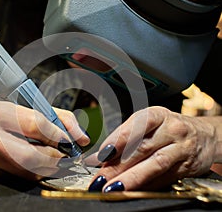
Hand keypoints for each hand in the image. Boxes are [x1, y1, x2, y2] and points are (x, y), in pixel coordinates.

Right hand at [0, 101, 89, 179]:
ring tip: (59, 158)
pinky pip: (24, 176)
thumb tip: (83, 139)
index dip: (56, 135)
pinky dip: (41, 171)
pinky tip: (46, 164)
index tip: (69, 140)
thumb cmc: (9, 116)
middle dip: (56, 156)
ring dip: (51, 166)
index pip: (34, 125)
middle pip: (31, 155)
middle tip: (67, 154)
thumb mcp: (33, 108)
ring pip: (29, 170)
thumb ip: (61, 119)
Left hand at [89, 106, 221, 191]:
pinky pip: (165, 178)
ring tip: (113, 187)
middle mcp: (172, 130)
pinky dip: (146, 186)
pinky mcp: (187, 167)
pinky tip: (132, 191)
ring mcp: (181, 148)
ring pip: (155, 164)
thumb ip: (126, 138)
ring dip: (132, 178)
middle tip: (100, 177)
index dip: (119, 139)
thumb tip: (100, 157)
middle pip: (142, 148)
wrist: (205, 136)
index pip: (137, 125)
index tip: (102, 153)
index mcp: (158, 115)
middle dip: (118, 164)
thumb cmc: (169, 128)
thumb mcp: (150, 124)